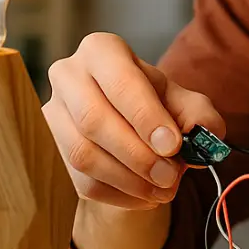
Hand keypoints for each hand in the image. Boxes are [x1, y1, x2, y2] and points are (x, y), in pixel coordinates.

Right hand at [43, 32, 224, 209]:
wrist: (125, 128)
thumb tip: (201, 133)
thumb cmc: (154, 107)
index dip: (146, 117)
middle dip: (137, 154)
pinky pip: (78, 180)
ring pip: (82, 154)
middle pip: (94, 119)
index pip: (121, 82)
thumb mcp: (184, 104)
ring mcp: (51, 114)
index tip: (172, 146)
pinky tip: (144, 197)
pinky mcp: (48, 150)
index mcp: (102, 51)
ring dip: (127, 179)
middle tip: (170, 176)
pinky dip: (117, 195)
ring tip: (162, 190)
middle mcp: (67, 75)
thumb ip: (199, 115)